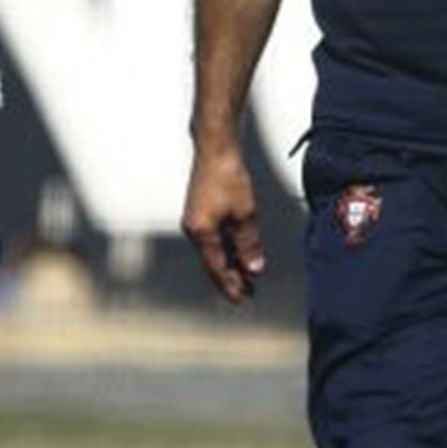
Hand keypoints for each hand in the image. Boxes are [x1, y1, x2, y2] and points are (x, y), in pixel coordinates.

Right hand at [181, 144, 265, 303]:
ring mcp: (195, 219)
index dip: (229, 284)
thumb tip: (253, 268)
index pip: (216, 267)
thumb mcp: (245, 214)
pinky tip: (238, 251)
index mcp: (201, 232)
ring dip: (229, 262)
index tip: (239, 298)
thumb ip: (248, 244)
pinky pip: (212, 237)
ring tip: (245, 275)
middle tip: (246, 292)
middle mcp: (193, 228)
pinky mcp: (200, 210)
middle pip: (212, 261)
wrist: (215, 149)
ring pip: (213, 249)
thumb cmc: (227, 176)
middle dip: (230, 277)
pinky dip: (225, 247)